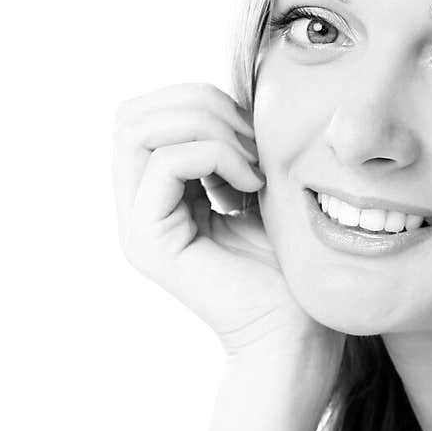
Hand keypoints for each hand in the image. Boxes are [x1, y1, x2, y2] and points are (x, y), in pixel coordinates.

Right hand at [112, 82, 342, 369]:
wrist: (297, 334)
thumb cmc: (290, 270)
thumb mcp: (259, 189)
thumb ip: (233, 147)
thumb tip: (224, 96)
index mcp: (159, 195)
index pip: (148, 114)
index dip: (199, 101)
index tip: (253, 134)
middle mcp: (138, 209)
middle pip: (133, 115)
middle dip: (199, 106)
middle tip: (252, 141)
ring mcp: (138, 227)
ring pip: (138, 130)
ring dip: (207, 129)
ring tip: (252, 163)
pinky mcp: (150, 242)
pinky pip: (165, 163)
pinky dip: (215, 156)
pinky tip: (251, 185)